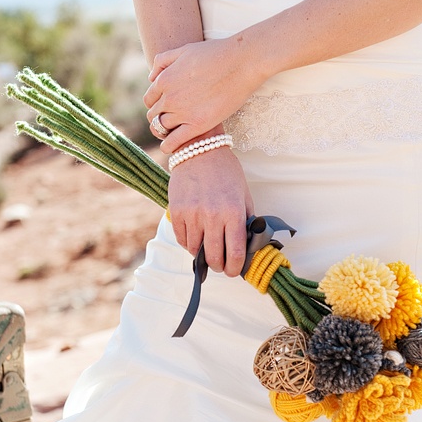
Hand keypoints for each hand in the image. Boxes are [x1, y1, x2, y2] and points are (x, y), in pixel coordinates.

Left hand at [144, 35, 262, 153]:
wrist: (241, 63)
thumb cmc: (216, 54)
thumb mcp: (184, 50)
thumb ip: (163, 62)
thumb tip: (151, 78)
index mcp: (164, 80)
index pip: (149, 99)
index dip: (156, 103)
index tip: (164, 106)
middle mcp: (170, 98)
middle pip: (153, 114)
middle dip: (159, 116)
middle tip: (170, 119)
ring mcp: (183, 113)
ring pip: (161, 128)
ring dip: (163, 131)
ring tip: (171, 132)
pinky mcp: (198, 126)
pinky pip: (173, 142)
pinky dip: (168, 146)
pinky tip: (169, 147)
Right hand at [168, 142, 253, 276]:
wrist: (199, 150)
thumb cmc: (226, 173)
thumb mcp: (243, 195)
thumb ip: (245, 221)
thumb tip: (246, 246)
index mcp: (233, 213)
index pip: (235, 253)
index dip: (234, 268)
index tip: (233, 271)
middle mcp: (212, 216)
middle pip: (213, 257)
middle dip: (219, 267)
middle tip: (220, 265)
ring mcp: (192, 215)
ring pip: (195, 251)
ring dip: (202, 255)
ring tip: (207, 250)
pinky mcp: (176, 212)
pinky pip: (181, 239)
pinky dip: (188, 244)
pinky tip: (195, 238)